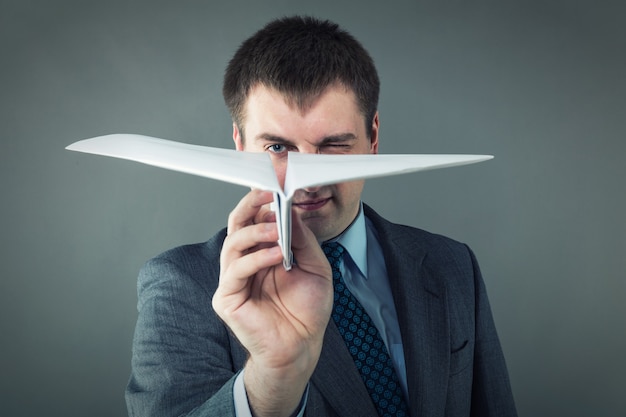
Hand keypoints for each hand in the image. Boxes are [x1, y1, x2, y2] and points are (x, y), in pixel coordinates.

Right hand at [212, 189, 332, 416]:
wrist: (303, 346)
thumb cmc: (307, 310)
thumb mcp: (315, 266)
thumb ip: (302, 239)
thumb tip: (290, 211)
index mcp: (263, 252)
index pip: (255, 219)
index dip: (263, 202)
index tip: (276, 186)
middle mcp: (245, 262)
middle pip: (237, 225)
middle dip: (250, 206)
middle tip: (267, 195)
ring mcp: (234, 279)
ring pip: (232, 244)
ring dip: (254, 232)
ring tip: (276, 229)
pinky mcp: (227, 298)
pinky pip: (235, 271)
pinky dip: (256, 259)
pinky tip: (277, 255)